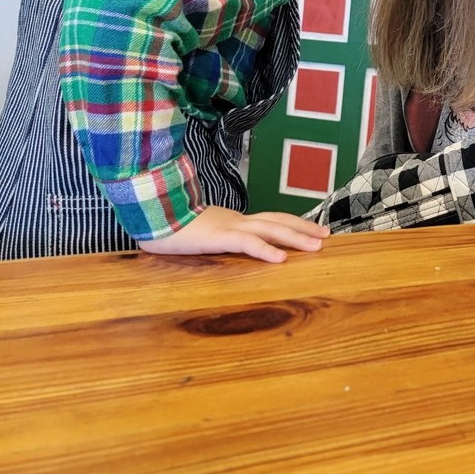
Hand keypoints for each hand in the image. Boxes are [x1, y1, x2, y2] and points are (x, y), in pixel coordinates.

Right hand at [138, 206, 329, 263]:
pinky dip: (265, 249)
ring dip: (295, 237)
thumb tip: (228, 243)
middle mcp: (235, 220)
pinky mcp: (217, 236)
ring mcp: (227, 226)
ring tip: (317, 246)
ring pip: (269, 229)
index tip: (313, 230)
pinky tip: (281, 258)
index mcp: (232, 220)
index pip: (269, 219)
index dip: (292, 223)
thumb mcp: (200, 234)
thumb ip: (216, 237)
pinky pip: (246, 243)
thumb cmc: (169, 227)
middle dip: (303, 228)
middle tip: (327, 235)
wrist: (147, 215)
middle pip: (277, 221)